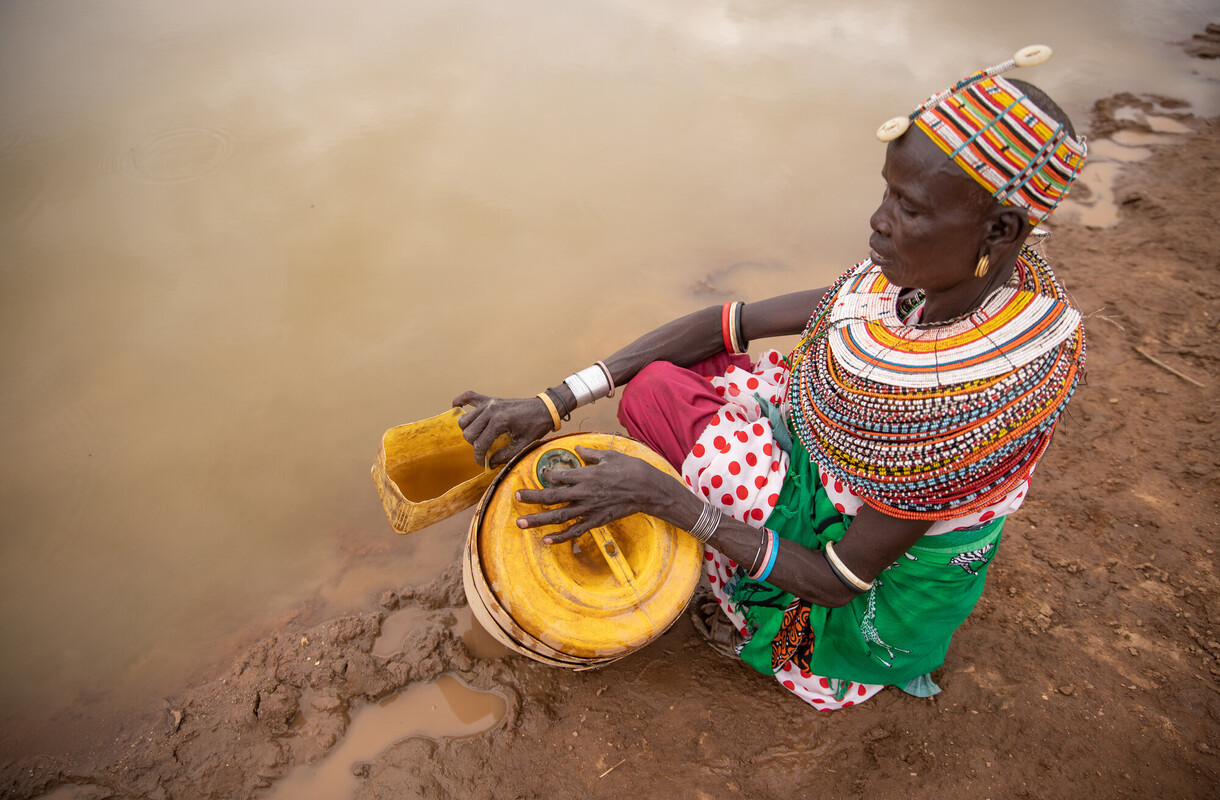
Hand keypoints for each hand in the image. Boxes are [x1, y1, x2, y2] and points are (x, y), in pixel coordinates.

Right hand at [453, 391, 554, 466]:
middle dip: (475, 444)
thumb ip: (504, 455)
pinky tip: (456, 408)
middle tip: (486, 449)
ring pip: (465, 419)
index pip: (479, 444)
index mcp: (499, 422)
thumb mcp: (523, 445)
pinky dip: (460, 401)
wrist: (544, 409)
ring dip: (469, 430)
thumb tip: (490, 463)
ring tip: (480, 436)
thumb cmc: (536, 426)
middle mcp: (491, 410)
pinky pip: (468, 396)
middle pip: (468, 432)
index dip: (479, 457)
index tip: (484, 463)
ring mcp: (489, 403)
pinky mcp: (489, 399)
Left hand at [513, 446, 683, 543]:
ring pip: (559, 516)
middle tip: (516, 498)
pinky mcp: (596, 520)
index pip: (559, 476)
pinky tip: (546, 540)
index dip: (546, 475)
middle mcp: (584, 493)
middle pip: (552, 497)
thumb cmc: (631, 469)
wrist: (648, 489)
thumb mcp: (610, 455)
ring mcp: (589, 509)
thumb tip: (577, 450)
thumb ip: (590, 454)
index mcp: (586, 475)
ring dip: (538, 520)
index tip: (540, 474)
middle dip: (532, 498)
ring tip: (521, 523)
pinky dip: (561, 537)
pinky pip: (575, 530)